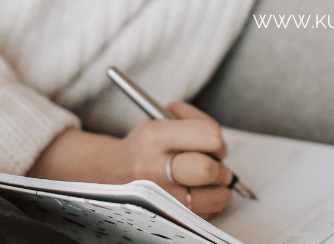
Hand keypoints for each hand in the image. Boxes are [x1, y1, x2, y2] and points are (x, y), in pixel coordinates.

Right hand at [28, 101, 232, 217]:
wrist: (112, 172)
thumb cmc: (144, 144)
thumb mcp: (159, 117)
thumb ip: (192, 119)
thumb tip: (218, 139)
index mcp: (154, 137)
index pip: (207, 135)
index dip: (217, 139)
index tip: (214, 142)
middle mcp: (155, 168)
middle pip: (207, 169)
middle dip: (220, 166)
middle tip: (217, 163)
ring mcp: (161, 196)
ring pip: (212, 196)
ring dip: (219, 187)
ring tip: (210, 179)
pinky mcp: (168, 216)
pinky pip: (206, 213)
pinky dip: (210, 203)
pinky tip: (199, 192)